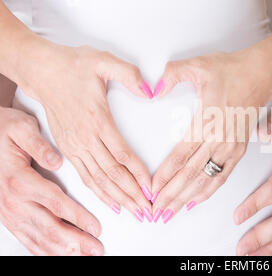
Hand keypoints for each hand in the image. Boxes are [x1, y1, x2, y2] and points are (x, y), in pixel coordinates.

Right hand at [0, 107, 102, 255]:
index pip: (55, 204)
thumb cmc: (5, 133)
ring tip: (87, 255)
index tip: (96, 227)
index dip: (78, 218)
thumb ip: (38, 145)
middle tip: (97, 248)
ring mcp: (10, 214)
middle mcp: (14, 202)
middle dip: (77, 242)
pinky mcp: (10, 219)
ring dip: (65, 251)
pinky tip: (62, 255)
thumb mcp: (21, 129)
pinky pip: (28, 240)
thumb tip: (56, 160)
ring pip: (39, 240)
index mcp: (20, 181)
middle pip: (50, 228)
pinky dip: (46, 251)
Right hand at [17, 41, 153, 220]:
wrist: (42, 71)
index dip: (139, 174)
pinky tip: (112, 203)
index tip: (152, 188)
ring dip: (119, 197)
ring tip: (135, 212)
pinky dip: (99, 192)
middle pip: (113, 173)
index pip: (122, 154)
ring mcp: (74, 146)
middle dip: (133, 194)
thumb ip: (129, 75)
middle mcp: (85, 138)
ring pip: (99, 179)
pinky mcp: (67, 148)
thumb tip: (150, 90)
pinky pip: (86, 176)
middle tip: (149, 210)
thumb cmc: (72, 67)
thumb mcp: (104, 61)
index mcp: (97, 119)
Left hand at [151, 52, 271, 222]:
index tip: (150, 190)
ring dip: (186, 198)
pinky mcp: (239, 149)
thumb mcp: (198, 65)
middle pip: (190, 174)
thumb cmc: (232, 70)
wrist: (262, 74)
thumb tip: (152, 89)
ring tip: (170, 212)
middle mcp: (220, 139)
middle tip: (155, 211)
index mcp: (207, 121)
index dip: (164, 175)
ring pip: (205, 179)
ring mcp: (231, 147)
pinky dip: (208, 191)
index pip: (180, 155)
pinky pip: (222, 176)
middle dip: (171, 195)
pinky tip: (196, 201)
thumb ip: (172, 75)